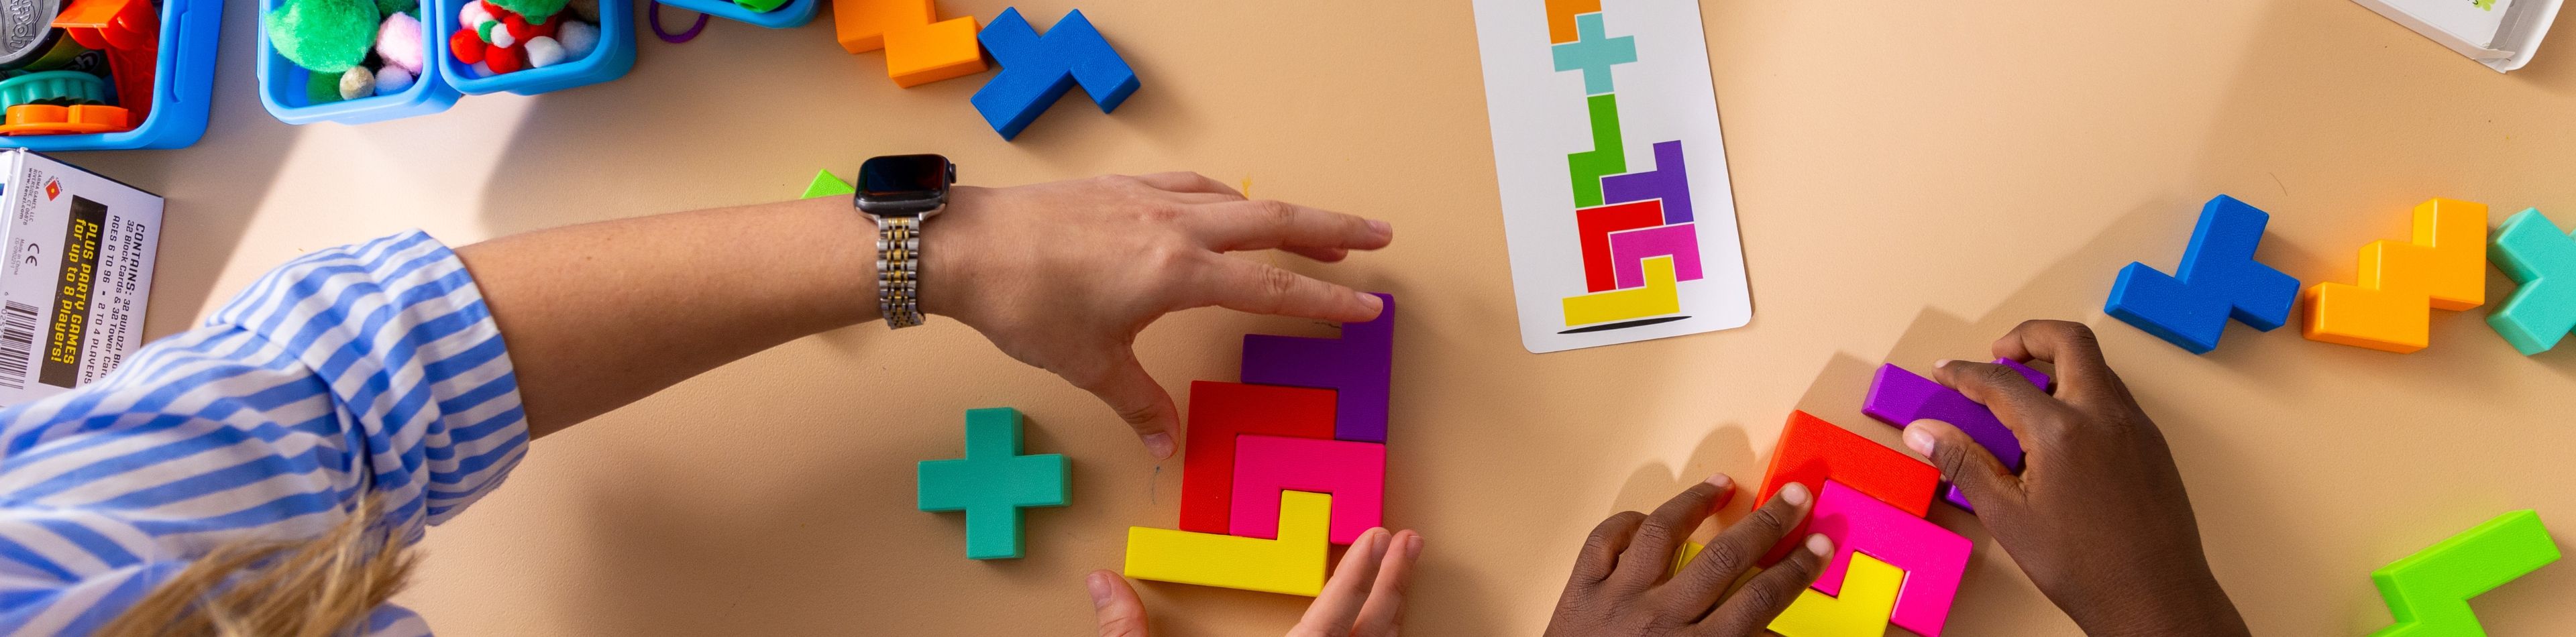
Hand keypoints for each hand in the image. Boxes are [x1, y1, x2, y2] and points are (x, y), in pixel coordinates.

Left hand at [921, 173, 1393, 457]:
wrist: (966, 246)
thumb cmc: (1025, 304)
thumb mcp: (1088, 363)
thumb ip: (1137, 402)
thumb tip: (1165, 447)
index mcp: (1175, 272)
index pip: (1270, 287)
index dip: (1325, 298)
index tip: (1369, 304)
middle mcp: (1174, 226)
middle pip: (1275, 222)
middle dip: (1334, 230)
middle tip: (1382, 235)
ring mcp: (1149, 200)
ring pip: (1238, 201)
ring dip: (1286, 216)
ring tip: (1321, 233)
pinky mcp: (1123, 188)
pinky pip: (1194, 188)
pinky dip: (1227, 201)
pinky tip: (1230, 211)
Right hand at [1090, 528, 1422, 635]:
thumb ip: (1127, 635)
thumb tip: (1100, 581)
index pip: (1332, 621)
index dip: (1358, 578)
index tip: (1379, 537)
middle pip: (1374, 636)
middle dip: (1396, 586)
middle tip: (1412, 544)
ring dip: (1395, 616)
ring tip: (1404, 579)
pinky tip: (1381, 633)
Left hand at [1544, 476, 1833, 635]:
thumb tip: (1771, 633)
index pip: (1760, 599)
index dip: (1796, 569)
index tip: (1819, 545)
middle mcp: (1659, 619)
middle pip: (1726, 558)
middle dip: (1768, 522)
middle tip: (1795, 497)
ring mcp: (1616, 599)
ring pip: (1662, 532)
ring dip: (1697, 502)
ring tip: (1722, 484)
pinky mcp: (1580, 590)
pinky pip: (1604, 540)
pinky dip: (1626, 524)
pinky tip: (1648, 517)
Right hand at [1901, 320, 2249, 635]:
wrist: (2155, 597)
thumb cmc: (2082, 566)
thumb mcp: (2007, 516)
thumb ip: (1964, 463)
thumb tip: (1924, 431)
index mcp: (2061, 431)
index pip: (2001, 382)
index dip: (1964, 374)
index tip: (1944, 374)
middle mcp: (2104, 415)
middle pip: (2068, 341)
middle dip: (2028, 336)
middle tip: (1999, 354)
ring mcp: (2135, 426)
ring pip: (2097, 367)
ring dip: (2059, 364)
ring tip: (2027, 395)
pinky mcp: (2153, 444)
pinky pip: (2115, 397)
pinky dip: (2083, 392)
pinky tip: (2062, 431)